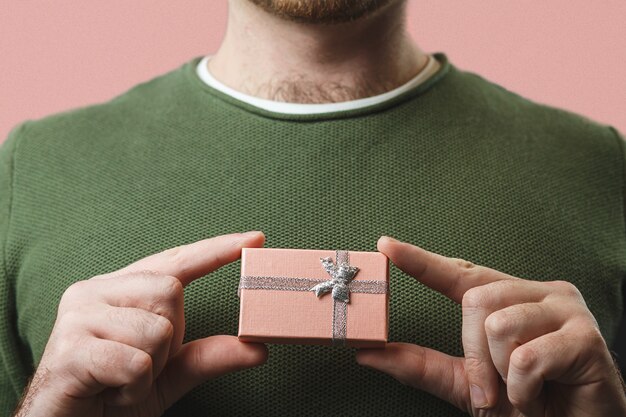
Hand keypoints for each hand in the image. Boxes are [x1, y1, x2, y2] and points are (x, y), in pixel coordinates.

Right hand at [14, 231, 267, 416]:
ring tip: (122, 380)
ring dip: (151, 367)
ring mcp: (78, 317)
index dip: (217, 249)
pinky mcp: (69, 350)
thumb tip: (258, 348)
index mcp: (120, 289)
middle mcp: (96, 291)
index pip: (176, 260)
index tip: (255, 238)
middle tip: (142, 365)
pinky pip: (135, 362)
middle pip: (169, 291)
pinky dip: (134, 386)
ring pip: (155, 328)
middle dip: (169, 337)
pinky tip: (112, 391)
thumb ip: (209, 357)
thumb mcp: (169, 374)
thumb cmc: (113, 395)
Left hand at [355, 236, 625, 416]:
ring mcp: (565, 310)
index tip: (387, 246)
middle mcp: (538, 293)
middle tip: (489, 389)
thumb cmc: (526, 402)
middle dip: (473, 355)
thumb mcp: (465, 383)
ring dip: (500, 374)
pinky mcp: (586, 337)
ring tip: (521, 390)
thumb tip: (368, 353)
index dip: (422, 260)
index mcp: (510, 298)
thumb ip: (420, 365)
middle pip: (475, 300)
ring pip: (499, 325)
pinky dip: (522, 388)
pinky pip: (527, 357)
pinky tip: (540, 394)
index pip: (460, 272)